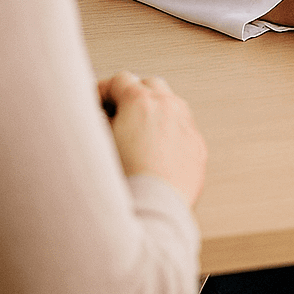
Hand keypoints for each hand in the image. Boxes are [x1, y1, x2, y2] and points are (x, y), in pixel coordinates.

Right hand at [97, 71, 206, 205]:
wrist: (154, 213)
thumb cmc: (124, 183)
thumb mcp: (98, 144)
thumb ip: (96, 120)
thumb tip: (98, 113)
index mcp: (140, 102)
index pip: (120, 80)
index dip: (104, 90)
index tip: (97, 102)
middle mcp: (167, 106)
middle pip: (149, 84)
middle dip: (132, 95)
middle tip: (116, 114)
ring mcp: (186, 125)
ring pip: (170, 103)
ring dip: (154, 111)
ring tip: (137, 133)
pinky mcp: (197, 146)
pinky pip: (183, 128)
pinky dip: (170, 132)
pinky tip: (156, 151)